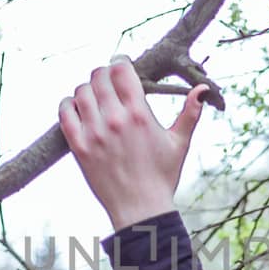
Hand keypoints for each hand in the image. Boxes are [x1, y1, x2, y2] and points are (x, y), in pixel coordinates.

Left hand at [58, 57, 209, 231]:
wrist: (140, 208)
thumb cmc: (162, 176)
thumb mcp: (180, 143)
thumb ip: (191, 113)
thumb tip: (203, 89)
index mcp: (140, 114)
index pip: (121, 70)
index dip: (120, 61)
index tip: (121, 64)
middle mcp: (115, 120)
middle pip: (99, 76)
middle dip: (104, 74)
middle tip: (109, 81)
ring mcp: (94, 133)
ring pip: (81, 91)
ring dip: (87, 89)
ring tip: (96, 97)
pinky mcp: (79, 146)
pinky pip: (65, 112)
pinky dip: (69, 105)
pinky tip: (78, 108)